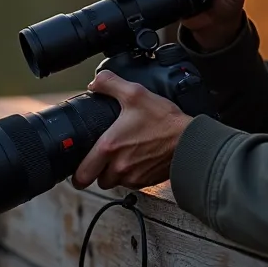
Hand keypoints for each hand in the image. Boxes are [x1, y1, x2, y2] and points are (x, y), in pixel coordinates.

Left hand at [71, 70, 192, 190]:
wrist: (190, 140)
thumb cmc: (164, 120)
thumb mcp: (135, 93)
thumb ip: (110, 84)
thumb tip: (95, 83)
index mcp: (109, 147)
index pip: (82, 175)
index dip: (77, 174)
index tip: (79, 168)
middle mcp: (119, 167)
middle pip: (98, 180)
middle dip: (97, 171)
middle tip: (102, 158)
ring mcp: (133, 177)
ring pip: (115, 182)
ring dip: (115, 173)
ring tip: (123, 155)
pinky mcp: (146, 182)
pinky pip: (131, 183)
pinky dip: (131, 175)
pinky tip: (138, 159)